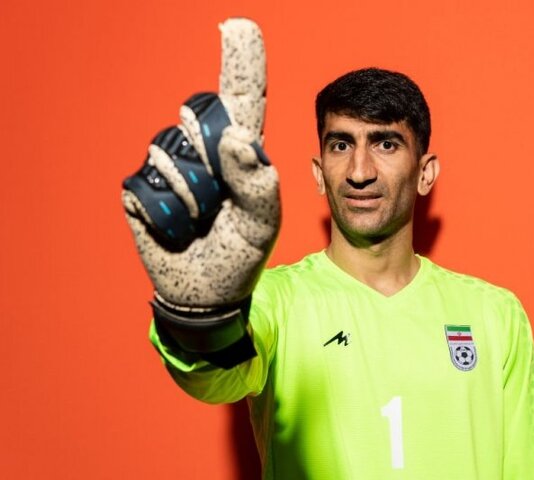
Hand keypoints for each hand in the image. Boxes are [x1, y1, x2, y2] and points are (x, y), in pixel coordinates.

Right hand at [122, 18, 279, 310]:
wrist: (206, 293)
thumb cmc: (239, 253)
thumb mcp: (263, 224)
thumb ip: (258, 182)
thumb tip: (237, 135)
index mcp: (240, 153)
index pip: (243, 100)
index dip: (241, 64)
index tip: (239, 27)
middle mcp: (203, 150)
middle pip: (198, 117)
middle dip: (212, 162)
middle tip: (221, 202)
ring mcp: (169, 166)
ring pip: (170, 154)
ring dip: (193, 198)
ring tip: (202, 221)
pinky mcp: (141, 189)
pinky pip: (145, 186)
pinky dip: (165, 215)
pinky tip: (176, 228)